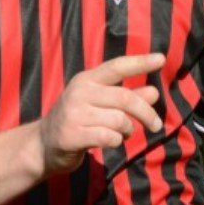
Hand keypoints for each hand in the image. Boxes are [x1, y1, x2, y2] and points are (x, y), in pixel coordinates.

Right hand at [38, 53, 164, 175]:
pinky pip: (108, 137)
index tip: (161, 59)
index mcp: (87, 80)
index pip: (117, 66)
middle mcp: (80, 92)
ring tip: (122, 134)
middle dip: (146, 112)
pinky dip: (116, 141)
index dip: (140, 62)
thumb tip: (154, 92)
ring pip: (119, 120)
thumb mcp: (100, 105)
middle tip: (156, 125)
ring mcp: (74, 113)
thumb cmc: (77, 121)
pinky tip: (109, 142)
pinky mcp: (72, 134)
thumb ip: (128, 98)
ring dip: (128, 130)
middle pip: (125, 98)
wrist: (42, 145)